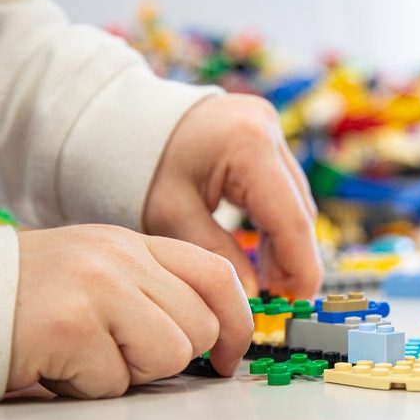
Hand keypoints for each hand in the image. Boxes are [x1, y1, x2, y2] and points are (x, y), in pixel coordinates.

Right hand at [10, 225, 252, 397]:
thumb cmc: (25, 300)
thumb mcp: (97, 274)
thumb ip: (152, 291)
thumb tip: (213, 338)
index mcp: (132, 244)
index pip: (216, 274)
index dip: (237, 324)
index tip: (228, 358)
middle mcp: (119, 257)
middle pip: (200, 326)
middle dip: (167, 357)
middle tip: (116, 353)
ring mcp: (95, 286)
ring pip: (169, 355)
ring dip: (128, 373)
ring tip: (84, 355)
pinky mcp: (68, 324)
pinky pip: (115, 381)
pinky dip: (85, 387)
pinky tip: (54, 364)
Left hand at [143, 94, 321, 298]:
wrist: (119, 118)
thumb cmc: (138, 163)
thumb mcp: (172, 216)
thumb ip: (217, 255)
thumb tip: (252, 295)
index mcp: (248, 145)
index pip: (291, 219)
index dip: (301, 266)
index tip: (298, 300)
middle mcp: (268, 131)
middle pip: (298, 209)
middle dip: (293, 257)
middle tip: (278, 297)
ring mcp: (269, 129)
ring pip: (294, 200)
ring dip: (285, 241)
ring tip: (266, 280)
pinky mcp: (264, 135)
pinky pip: (282, 188)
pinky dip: (275, 221)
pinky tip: (261, 252)